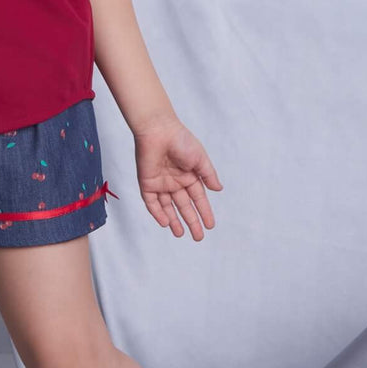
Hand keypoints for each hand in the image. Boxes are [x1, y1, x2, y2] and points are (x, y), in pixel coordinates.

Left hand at [133, 113, 222, 240]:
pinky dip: (158, 213)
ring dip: (174, 221)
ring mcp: (160, 183)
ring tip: (181, 234)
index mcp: (189, 175)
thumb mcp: (200, 159)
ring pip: (168, 207)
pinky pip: (152, 202)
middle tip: (198, 237)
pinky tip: (166, 223)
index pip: (198, 198)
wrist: (158, 130)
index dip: (204, 211)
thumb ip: (208, 175)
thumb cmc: (181, 140)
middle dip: (191, 221)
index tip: (210, 225)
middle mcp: (175, 181)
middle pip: (184, 206)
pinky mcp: (147, 182)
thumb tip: (219, 190)